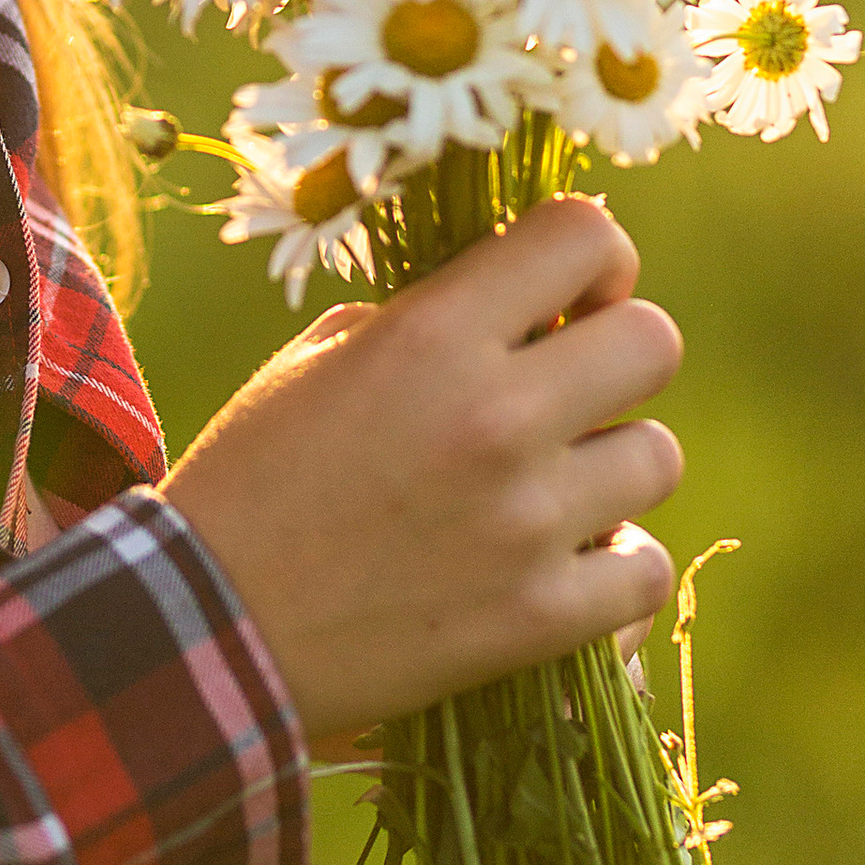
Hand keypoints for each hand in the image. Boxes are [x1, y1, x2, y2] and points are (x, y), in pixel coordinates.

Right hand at [160, 196, 682, 745]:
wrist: (206, 629)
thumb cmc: (253, 476)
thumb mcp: (320, 357)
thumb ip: (431, 317)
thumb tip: (526, 310)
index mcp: (432, 335)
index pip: (583, 235)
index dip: (593, 258)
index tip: (568, 298)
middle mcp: (494, 417)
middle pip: (655, 341)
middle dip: (616, 354)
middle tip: (569, 389)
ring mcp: (525, 523)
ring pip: (658, 457)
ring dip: (611, 466)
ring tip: (551, 488)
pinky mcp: (540, 618)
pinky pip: (645, 571)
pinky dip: (615, 568)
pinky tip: (564, 563)